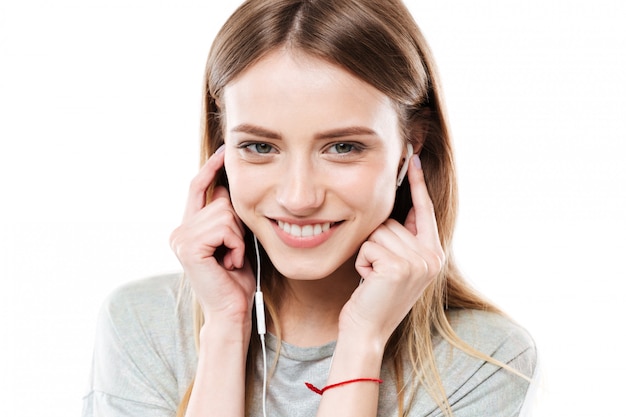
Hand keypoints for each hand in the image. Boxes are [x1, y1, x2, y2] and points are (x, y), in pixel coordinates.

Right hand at [169, 147, 255, 324]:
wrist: (232, 311)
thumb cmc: (236, 279)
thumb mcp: (234, 240)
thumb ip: (225, 216)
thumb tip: (223, 187)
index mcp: (188, 227)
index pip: (197, 187)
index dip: (210, 168)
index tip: (224, 150)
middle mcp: (179, 230)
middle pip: (219, 200)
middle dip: (237, 224)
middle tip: (234, 252)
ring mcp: (180, 238)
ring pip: (224, 213)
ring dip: (238, 237)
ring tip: (231, 258)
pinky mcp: (188, 247)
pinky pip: (224, 227)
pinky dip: (236, 244)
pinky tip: (229, 263)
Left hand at [340, 155, 444, 344]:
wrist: (367, 329)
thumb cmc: (375, 296)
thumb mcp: (397, 265)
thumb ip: (404, 239)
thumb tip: (399, 208)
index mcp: (434, 254)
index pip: (425, 210)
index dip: (417, 184)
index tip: (412, 157)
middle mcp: (431, 257)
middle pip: (391, 221)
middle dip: (376, 242)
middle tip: (377, 272)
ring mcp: (418, 262)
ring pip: (378, 232)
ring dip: (367, 253)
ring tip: (373, 277)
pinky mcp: (398, 267)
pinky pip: (368, 246)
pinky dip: (361, 262)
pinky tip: (368, 281)